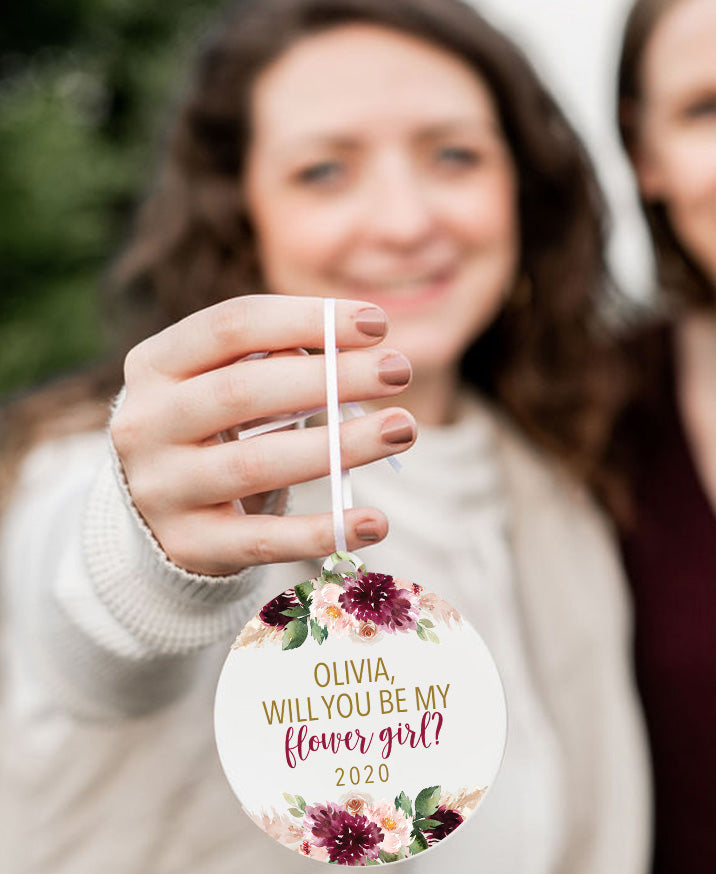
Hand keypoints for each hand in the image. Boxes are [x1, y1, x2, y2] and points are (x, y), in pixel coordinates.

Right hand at [110, 295, 415, 574]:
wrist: (153, 519)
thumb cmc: (213, 433)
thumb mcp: (223, 386)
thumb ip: (271, 363)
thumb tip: (342, 356)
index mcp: (153, 365)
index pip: (231, 326)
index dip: (306, 319)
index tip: (377, 322)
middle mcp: (145, 424)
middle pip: (244, 391)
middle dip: (331, 377)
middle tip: (400, 370)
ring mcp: (162, 489)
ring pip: (258, 464)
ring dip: (340, 446)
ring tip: (403, 428)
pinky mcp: (189, 546)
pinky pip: (264, 540)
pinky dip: (323, 531)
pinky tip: (375, 523)